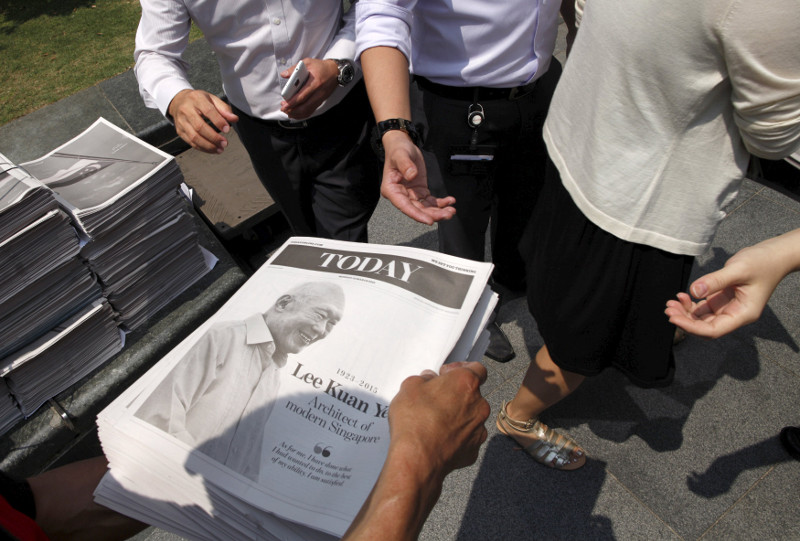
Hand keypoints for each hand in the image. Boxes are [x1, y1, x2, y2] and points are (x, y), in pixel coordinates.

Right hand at [168, 89, 238, 153]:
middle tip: (224, 143)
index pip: (208, 111)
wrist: (178, 101)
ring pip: (194, 137)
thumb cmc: (197, 100)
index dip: (218, 121)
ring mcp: (181, 121)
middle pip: (199, 126)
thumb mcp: (212, 99)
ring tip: (220, 149)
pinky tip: (212, 149)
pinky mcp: (180, 131)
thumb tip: (234, 119)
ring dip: (208, 146)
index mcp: (196, 99)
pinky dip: (203, 148)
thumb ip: (224, 109)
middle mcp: (186, 110)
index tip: (227, 129)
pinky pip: (191, 142)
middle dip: (214, 137)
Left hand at [280, 58, 338, 118]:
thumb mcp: (308, 62)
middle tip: (283, 109)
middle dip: (292, 110)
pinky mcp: (320, 101)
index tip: (284, 104)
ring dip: (297, 113)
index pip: (303, 96)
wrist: (335, 72)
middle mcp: (319, 93)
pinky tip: (296, 113)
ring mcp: (320, 99)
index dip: (293, 102)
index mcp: (315, 83)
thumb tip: (284, 75)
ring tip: (287, 112)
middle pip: (305, 107)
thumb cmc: (321, 67)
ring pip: (308, 111)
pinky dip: (302, 114)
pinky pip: (311, 111)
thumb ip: (295, 69)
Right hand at [380, 130, 455, 224]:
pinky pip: (430, 201)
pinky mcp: (420, 191)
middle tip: (447, 214)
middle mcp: (401, 195)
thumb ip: (405, 165)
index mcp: (392, 189)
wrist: (403, 146)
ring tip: (451, 210)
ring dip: (438, 211)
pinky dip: (440, 203)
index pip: (404, 206)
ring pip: (425, 208)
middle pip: (417, 209)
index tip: (429, 220)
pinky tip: (449, 201)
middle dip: (432, 214)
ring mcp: (411, 194)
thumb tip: (412, 175)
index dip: (417, 215)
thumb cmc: (398, 150)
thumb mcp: (401, 155)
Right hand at [389, 361, 489, 475]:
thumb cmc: (414, 419)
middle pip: (472, 395)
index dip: (461, 370)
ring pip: (470, 417)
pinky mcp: (474, 450)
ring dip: (457, 417)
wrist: (417, 459)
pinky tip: (438, 440)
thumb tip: (430, 379)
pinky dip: (456, 437)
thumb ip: (424, 378)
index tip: (446, 375)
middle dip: (455, 395)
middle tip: (435, 401)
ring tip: (434, 423)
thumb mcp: (410, 387)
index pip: (477, 369)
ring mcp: (479, 429)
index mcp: (466, 383)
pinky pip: (466, 438)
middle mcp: (479, 404)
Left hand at [665, 237, 791, 337]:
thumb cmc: (762, 262)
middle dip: (685, 319)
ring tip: (671, 303)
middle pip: (705, 326)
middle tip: (668, 308)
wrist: (773, 254)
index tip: (674, 318)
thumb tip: (693, 292)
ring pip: (702, 318)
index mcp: (743, 314)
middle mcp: (735, 315)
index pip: (713, 330)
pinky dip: (691, 304)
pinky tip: (682, 296)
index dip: (692, 327)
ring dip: (685, 312)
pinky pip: (703, 307)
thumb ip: (715, 281)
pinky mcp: (723, 299)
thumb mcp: (738, 270)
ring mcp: (728, 308)